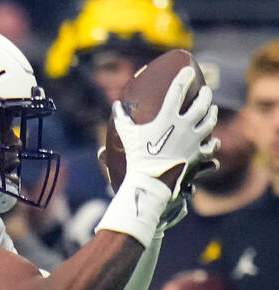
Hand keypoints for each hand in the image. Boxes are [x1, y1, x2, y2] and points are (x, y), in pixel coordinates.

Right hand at [113, 66, 218, 194]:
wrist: (152, 180)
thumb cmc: (137, 157)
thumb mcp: (126, 136)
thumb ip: (121, 119)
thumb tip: (116, 105)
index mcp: (167, 118)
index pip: (178, 90)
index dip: (184, 77)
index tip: (188, 70)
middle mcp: (184, 125)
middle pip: (202, 103)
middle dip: (206, 94)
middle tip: (206, 90)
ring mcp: (194, 139)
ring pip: (210, 121)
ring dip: (212, 113)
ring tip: (211, 109)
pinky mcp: (198, 154)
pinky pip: (210, 145)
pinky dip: (212, 142)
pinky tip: (212, 139)